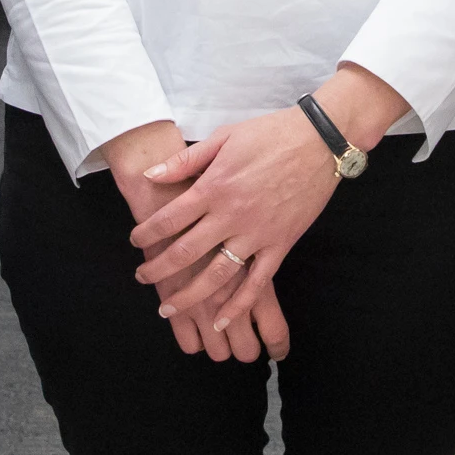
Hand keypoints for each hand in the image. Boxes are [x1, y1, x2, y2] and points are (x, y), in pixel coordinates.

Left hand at [108, 120, 281, 363]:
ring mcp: (257, 234)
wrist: (319, 141)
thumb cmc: (270, 134)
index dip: (147, 233)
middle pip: (185, 253)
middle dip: (158, 270)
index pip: (169, 219)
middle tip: (143, 278)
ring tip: (168, 309)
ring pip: (217, 276)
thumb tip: (150, 175)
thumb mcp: (223, 137)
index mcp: (214, 188)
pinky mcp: (280, 245)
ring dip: (190, 296)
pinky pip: (257, 283)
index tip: (135, 242)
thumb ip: (185, 161)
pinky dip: (238, 305)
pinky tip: (220, 320)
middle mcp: (231, 216)